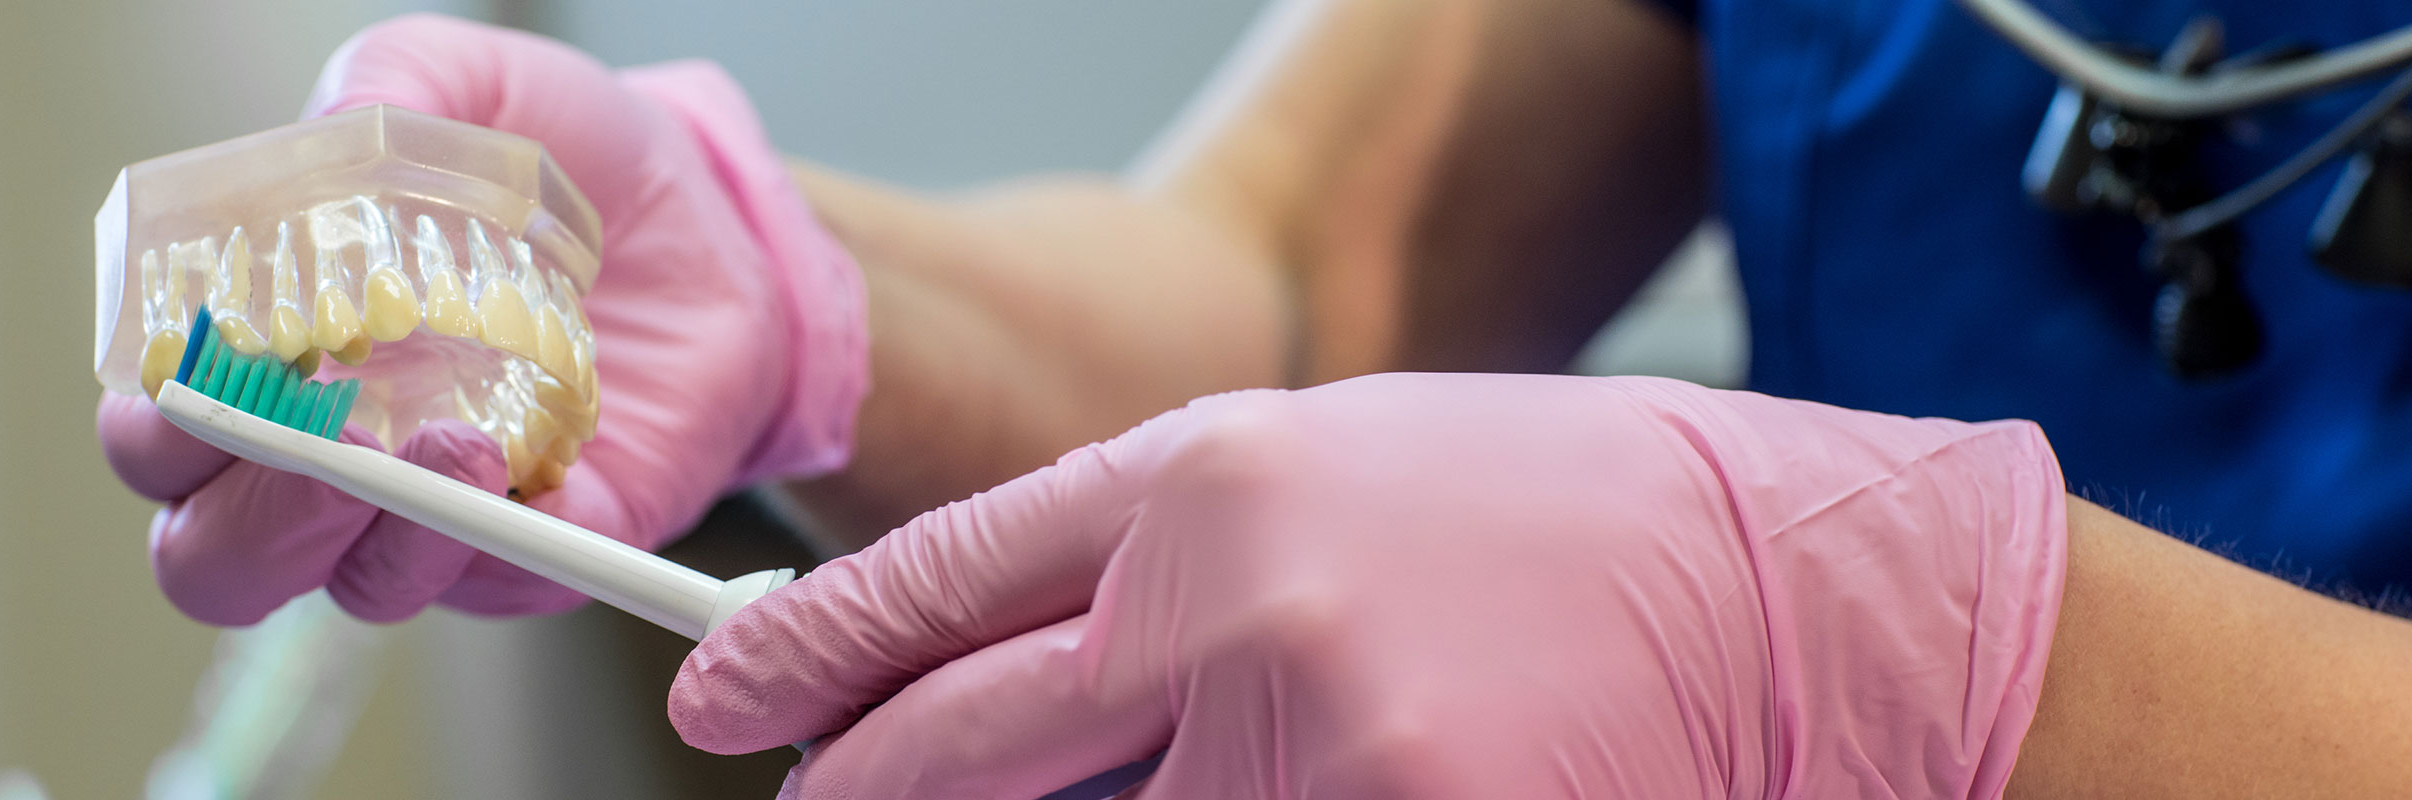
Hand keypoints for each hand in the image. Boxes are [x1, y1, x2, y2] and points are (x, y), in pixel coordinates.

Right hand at [96, 14, 865, 624]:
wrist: (700, 217)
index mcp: (260, 360)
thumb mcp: (466, 95)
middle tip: (328, 443)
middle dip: (254, 519)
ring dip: (392, 535)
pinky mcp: (547, 538)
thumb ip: (385, 94)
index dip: (161, 429)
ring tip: (461, 445)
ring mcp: (432, 514)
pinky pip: (511, 582)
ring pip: (360, 588)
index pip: (153, 438)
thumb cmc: (546, 162)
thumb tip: (339, 129)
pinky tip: (539, 475)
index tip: (220, 372)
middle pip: (216, 558)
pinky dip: (514, 547)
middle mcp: (324, 462)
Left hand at [669, 373, 2067, 797]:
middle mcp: (1236, 614)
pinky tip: (1305, 787)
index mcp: (1212, 480)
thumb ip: (1163, 568)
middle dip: (867, 794)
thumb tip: (1024, 675)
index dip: (816, 648)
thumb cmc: (1565, 517)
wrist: (1797, 588)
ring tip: (1215, 766)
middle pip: (960, 747)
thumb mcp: (1334, 477)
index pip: (947, 577)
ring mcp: (1315, 756)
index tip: (727, 697)